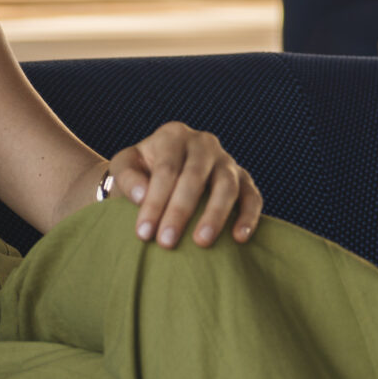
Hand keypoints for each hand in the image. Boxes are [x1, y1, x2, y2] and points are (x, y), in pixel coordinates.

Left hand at [109, 121, 261, 248]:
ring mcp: (227, 161)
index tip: (143, 232)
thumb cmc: (141, 172)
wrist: (164, 174)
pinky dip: (249, 216)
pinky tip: (239, 238)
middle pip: (194, 176)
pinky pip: (252, 196)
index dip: (154, 201)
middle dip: (180, 211)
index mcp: (173, 135)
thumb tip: (142, 195)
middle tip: (166, 242)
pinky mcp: (244, 180)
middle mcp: (204, 143)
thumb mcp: (125, 166)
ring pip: (226, 185)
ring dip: (215, 215)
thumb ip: (128, 177)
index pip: (166, 169)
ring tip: (201, 243)